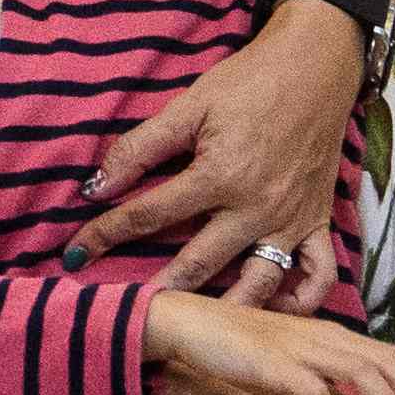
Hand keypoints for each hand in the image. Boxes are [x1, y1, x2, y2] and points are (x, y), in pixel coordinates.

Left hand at [68, 6, 361, 309]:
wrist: (315, 67)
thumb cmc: (248, 82)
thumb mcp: (189, 105)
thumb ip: (141, 147)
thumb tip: (96, 184)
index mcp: (219, 176)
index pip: (149, 215)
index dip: (106, 234)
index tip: (75, 254)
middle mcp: (255, 208)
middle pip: (198, 263)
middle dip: (157, 289)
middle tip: (126, 311)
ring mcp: (290, 220)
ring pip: (258, 283)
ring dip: (226, 310)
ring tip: (194, 327)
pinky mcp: (319, 221)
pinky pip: (318, 274)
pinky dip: (301, 299)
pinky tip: (274, 309)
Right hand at [142, 290, 394, 394]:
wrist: (191, 325)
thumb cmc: (243, 349)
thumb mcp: (298, 372)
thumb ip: (336, 393)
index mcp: (332, 335)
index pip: (392, 354)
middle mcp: (324, 337)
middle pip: (387, 362)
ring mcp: (301, 349)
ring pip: (361, 373)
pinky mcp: (275, 366)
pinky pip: (314, 394)